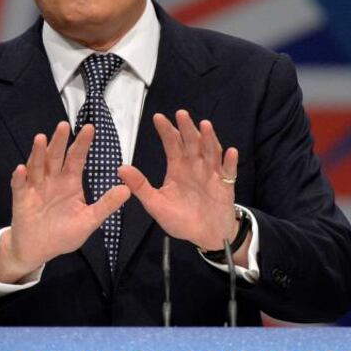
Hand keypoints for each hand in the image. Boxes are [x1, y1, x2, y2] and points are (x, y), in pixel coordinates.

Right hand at [0, 121, 129, 282]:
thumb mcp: (89, 220)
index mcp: (70, 183)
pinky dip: (19, 178)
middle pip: (56, 157)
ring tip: (41, 139)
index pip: (77, 159)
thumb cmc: (63, 234)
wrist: (39, 249)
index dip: (82, 144)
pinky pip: (19, 186)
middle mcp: (52, 180)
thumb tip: (127, 190)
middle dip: (59, 141)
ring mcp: (35, 188)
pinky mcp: (21, 199)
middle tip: (64, 125)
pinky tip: (21, 169)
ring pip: (37, 166)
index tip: (90, 128)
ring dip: (38, 153)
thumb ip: (106, 205)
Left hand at [118, 110, 243, 253]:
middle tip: (181, 114)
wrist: (206, 236)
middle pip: (191, 143)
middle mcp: (195, 165)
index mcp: (177, 167)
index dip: (166, 131)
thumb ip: (140, 187)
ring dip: (209, 139)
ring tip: (205, 125)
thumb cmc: (181, 219)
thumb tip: (120, 168)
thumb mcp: (156, 204)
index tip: (157, 117)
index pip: (171, 145)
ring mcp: (211, 173)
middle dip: (186, 128)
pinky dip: (230, 162)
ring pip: (211, 152)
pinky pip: (229, 172)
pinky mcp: (226, 185)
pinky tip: (230, 152)